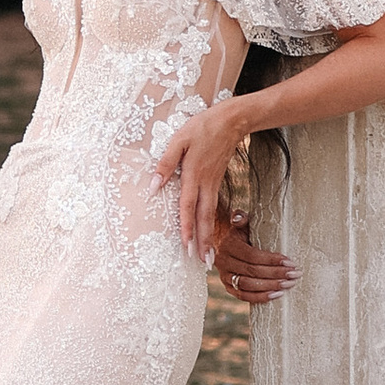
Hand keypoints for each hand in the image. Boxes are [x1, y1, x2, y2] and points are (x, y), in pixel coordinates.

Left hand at [154, 96, 247, 264]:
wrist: (231, 121)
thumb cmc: (202, 128)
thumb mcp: (179, 139)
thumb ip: (166, 163)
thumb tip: (153, 186)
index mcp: (194, 174)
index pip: (188, 206)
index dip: (186, 227)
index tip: (185, 246)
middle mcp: (206, 183)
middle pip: (204, 217)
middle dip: (203, 240)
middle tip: (204, 262)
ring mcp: (213, 183)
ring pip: (211, 214)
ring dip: (209, 236)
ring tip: (209, 256)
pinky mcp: (217, 181)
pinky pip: (214, 207)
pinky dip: (211, 223)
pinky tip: (208, 232)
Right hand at [211, 209, 295, 304]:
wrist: (225, 245)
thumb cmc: (240, 234)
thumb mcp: (241, 224)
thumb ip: (241, 218)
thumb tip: (239, 217)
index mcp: (228, 245)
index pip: (252, 255)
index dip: (271, 260)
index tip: (290, 262)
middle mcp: (223, 262)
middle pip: (252, 271)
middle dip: (276, 274)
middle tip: (295, 274)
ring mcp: (224, 277)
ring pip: (248, 286)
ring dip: (270, 286)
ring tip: (288, 284)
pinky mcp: (228, 288)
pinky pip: (243, 296)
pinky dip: (260, 297)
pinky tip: (276, 295)